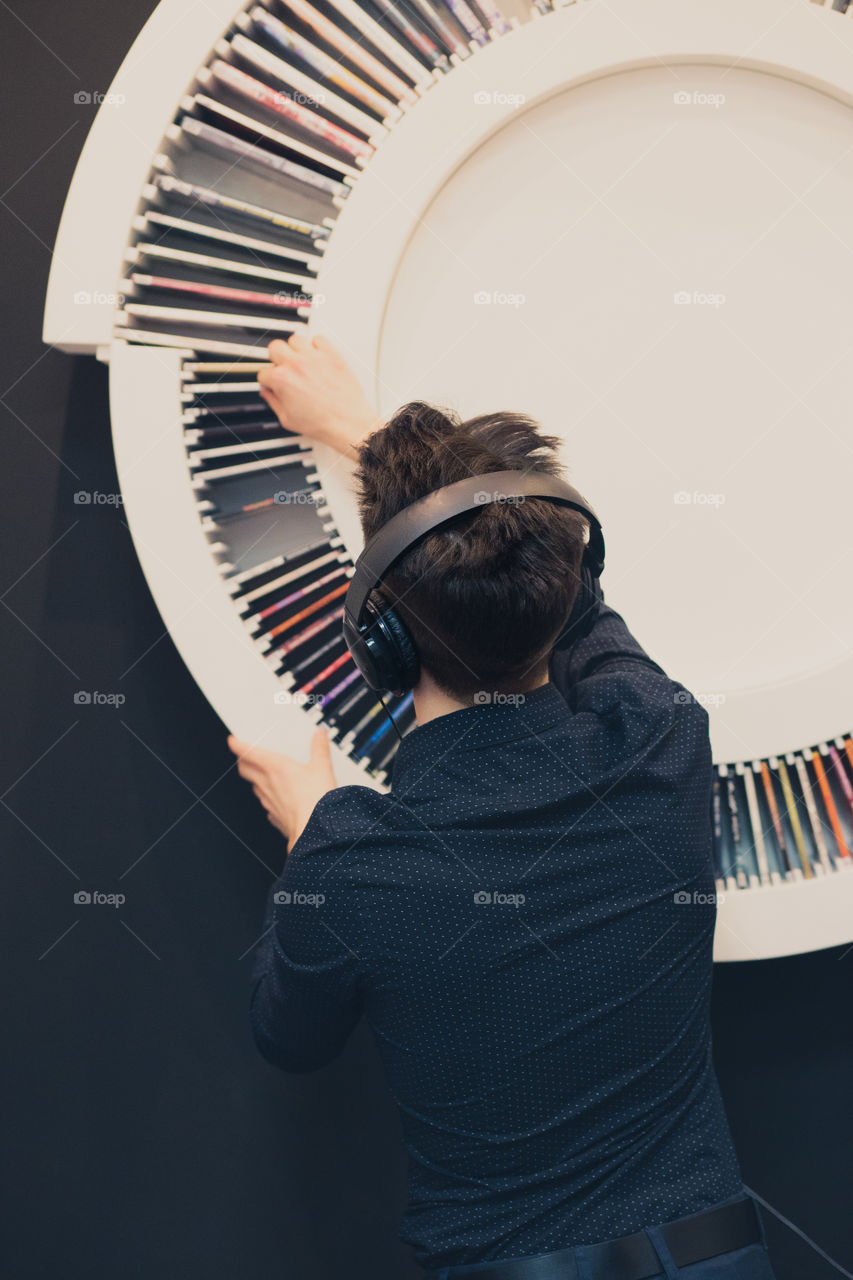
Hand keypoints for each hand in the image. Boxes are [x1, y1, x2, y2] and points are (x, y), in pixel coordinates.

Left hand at [228, 727, 337, 853]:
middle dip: (242, 761)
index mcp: (275, 767)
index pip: (248, 753)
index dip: (237, 745)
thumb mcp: (323, 769)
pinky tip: (277, 798)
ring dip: (254, 779)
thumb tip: (319, 736)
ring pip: (254, 786)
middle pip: (245, 769)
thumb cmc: (316, 801)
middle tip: (244, 756)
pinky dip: (267, 798)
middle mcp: (267, 783)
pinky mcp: (274, 815)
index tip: (233, 741)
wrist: (314, 832)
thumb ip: (320, 750)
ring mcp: (268, 801)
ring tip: (262, 775)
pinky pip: (266, 803)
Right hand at [258, 333, 382, 458]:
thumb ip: (273, 402)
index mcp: (282, 379)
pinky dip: (317, 345)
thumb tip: (267, 393)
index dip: (268, 380)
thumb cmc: (321, 423)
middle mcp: (296, 364)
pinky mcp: (331, 354)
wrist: (347, 422)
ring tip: (300, 359)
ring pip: (296, 339)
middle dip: (276, 358)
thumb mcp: (288, 419)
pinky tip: (317, 356)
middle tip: (283, 366)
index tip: (273, 383)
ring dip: (295, 349)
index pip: (264, 372)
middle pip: (275, 347)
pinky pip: (319, 338)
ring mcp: (314, 357)